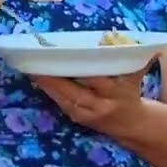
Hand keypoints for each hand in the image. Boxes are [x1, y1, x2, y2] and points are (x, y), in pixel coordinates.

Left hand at [31, 59, 156, 132]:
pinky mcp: (79, 118)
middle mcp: (102, 104)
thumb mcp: (134, 75)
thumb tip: (131, 40)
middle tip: (38, 59)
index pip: (97, 77)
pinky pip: (61, 104)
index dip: (80, 65)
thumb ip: (132, 59)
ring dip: (47, 83)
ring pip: (64, 97)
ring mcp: (89, 114)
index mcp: (117, 91)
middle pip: (74, 89)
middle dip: (56, 75)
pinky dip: (50, 91)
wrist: (133, 125)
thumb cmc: (131, 92)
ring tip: (31, 68)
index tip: (66, 51)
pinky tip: (37, 80)